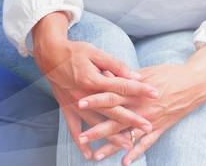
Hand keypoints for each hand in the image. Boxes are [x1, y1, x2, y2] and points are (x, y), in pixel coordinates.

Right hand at [30, 14, 159, 156]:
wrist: (49, 55)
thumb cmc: (75, 51)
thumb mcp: (96, 53)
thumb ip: (115, 65)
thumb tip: (134, 75)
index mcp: (93, 79)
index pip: (122, 86)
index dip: (140, 89)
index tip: (155, 93)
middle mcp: (85, 95)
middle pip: (112, 110)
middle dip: (132, 119)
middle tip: (148, 127)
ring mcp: (75, 104)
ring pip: (97, 123)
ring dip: (112, 135)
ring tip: (128, 143)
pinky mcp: (66, 109)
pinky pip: (74, 129)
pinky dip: (81, 142)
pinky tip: (89, 154)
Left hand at [78, 51, 205, 163]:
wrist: (195, 82)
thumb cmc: (170, 73)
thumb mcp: (147, 71)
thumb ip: (127, 77)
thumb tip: (107, 75)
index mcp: (136, 91)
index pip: (112, 95)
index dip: (95, 99)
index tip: (78, 102)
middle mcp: (142, 107)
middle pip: (116, 119)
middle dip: (97, 129)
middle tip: (82, 137)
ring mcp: (151, 119)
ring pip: (128, 135)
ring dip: (112, 146)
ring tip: (96, 156)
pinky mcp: (161, 127)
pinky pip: (147, 142)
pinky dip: (136, 152)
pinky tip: (125, 161)